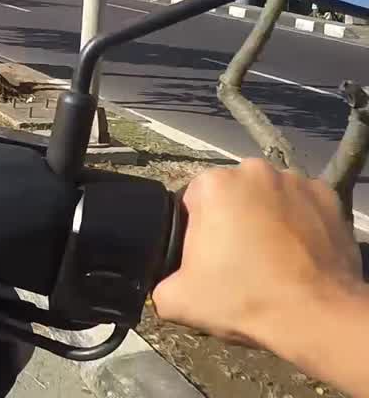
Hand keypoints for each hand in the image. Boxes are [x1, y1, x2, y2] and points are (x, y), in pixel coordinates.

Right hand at [153, 158, 362, 347]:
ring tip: (272, 256)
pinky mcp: (329, 197)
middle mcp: (254, 171)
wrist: (316, 316)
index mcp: (213, 184)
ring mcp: (296, 181)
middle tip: (238, 258)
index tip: (208, 257)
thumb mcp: (177, 300)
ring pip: (269, 196)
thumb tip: (162, 284)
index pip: (193, 201)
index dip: (197, 231)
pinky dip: (300, 221)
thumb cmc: (244, 298)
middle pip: (232, 193)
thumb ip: (158, 284)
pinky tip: (298, 252)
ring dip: (266, 217)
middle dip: (232, 218)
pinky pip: (304, 204)